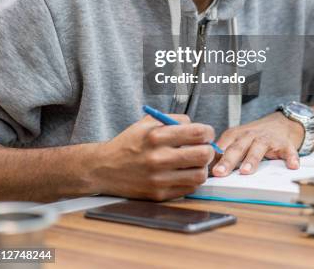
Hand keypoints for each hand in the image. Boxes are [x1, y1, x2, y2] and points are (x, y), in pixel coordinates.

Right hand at [92, 114, 215, 200]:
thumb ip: (173, 120)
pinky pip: (189, 189)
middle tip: (204, 148)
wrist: (104, 168)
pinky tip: (183, 173)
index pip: (198, 133)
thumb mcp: (146, 123)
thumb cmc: (128, 143)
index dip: (208, 132)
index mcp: (156, 136)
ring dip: (201, 167)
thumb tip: (198, 127)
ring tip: (194, 162)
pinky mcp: (159, 195)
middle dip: (208, 149)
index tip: (206, 133)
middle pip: (203, 155)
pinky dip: (191, 180)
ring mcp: (160, 179)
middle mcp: (159, 158)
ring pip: (200, 175)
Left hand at [211, 112, 304, 176]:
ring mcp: (268, 139)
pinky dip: (291, 158)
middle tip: (220, 172)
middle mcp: (251, 135)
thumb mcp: (239, 139)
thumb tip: (209, 169)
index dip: (215, 157)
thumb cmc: (256, 135)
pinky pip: (288, 151)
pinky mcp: (285, 144)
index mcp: (237, 135)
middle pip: (238, 147)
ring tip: (246, 171)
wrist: (282, 122)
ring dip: (252, 159)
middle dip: (228, 160)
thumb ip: (226, 152)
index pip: (223, 145)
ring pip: (259, 148)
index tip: (207, 169)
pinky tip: (292, 166)